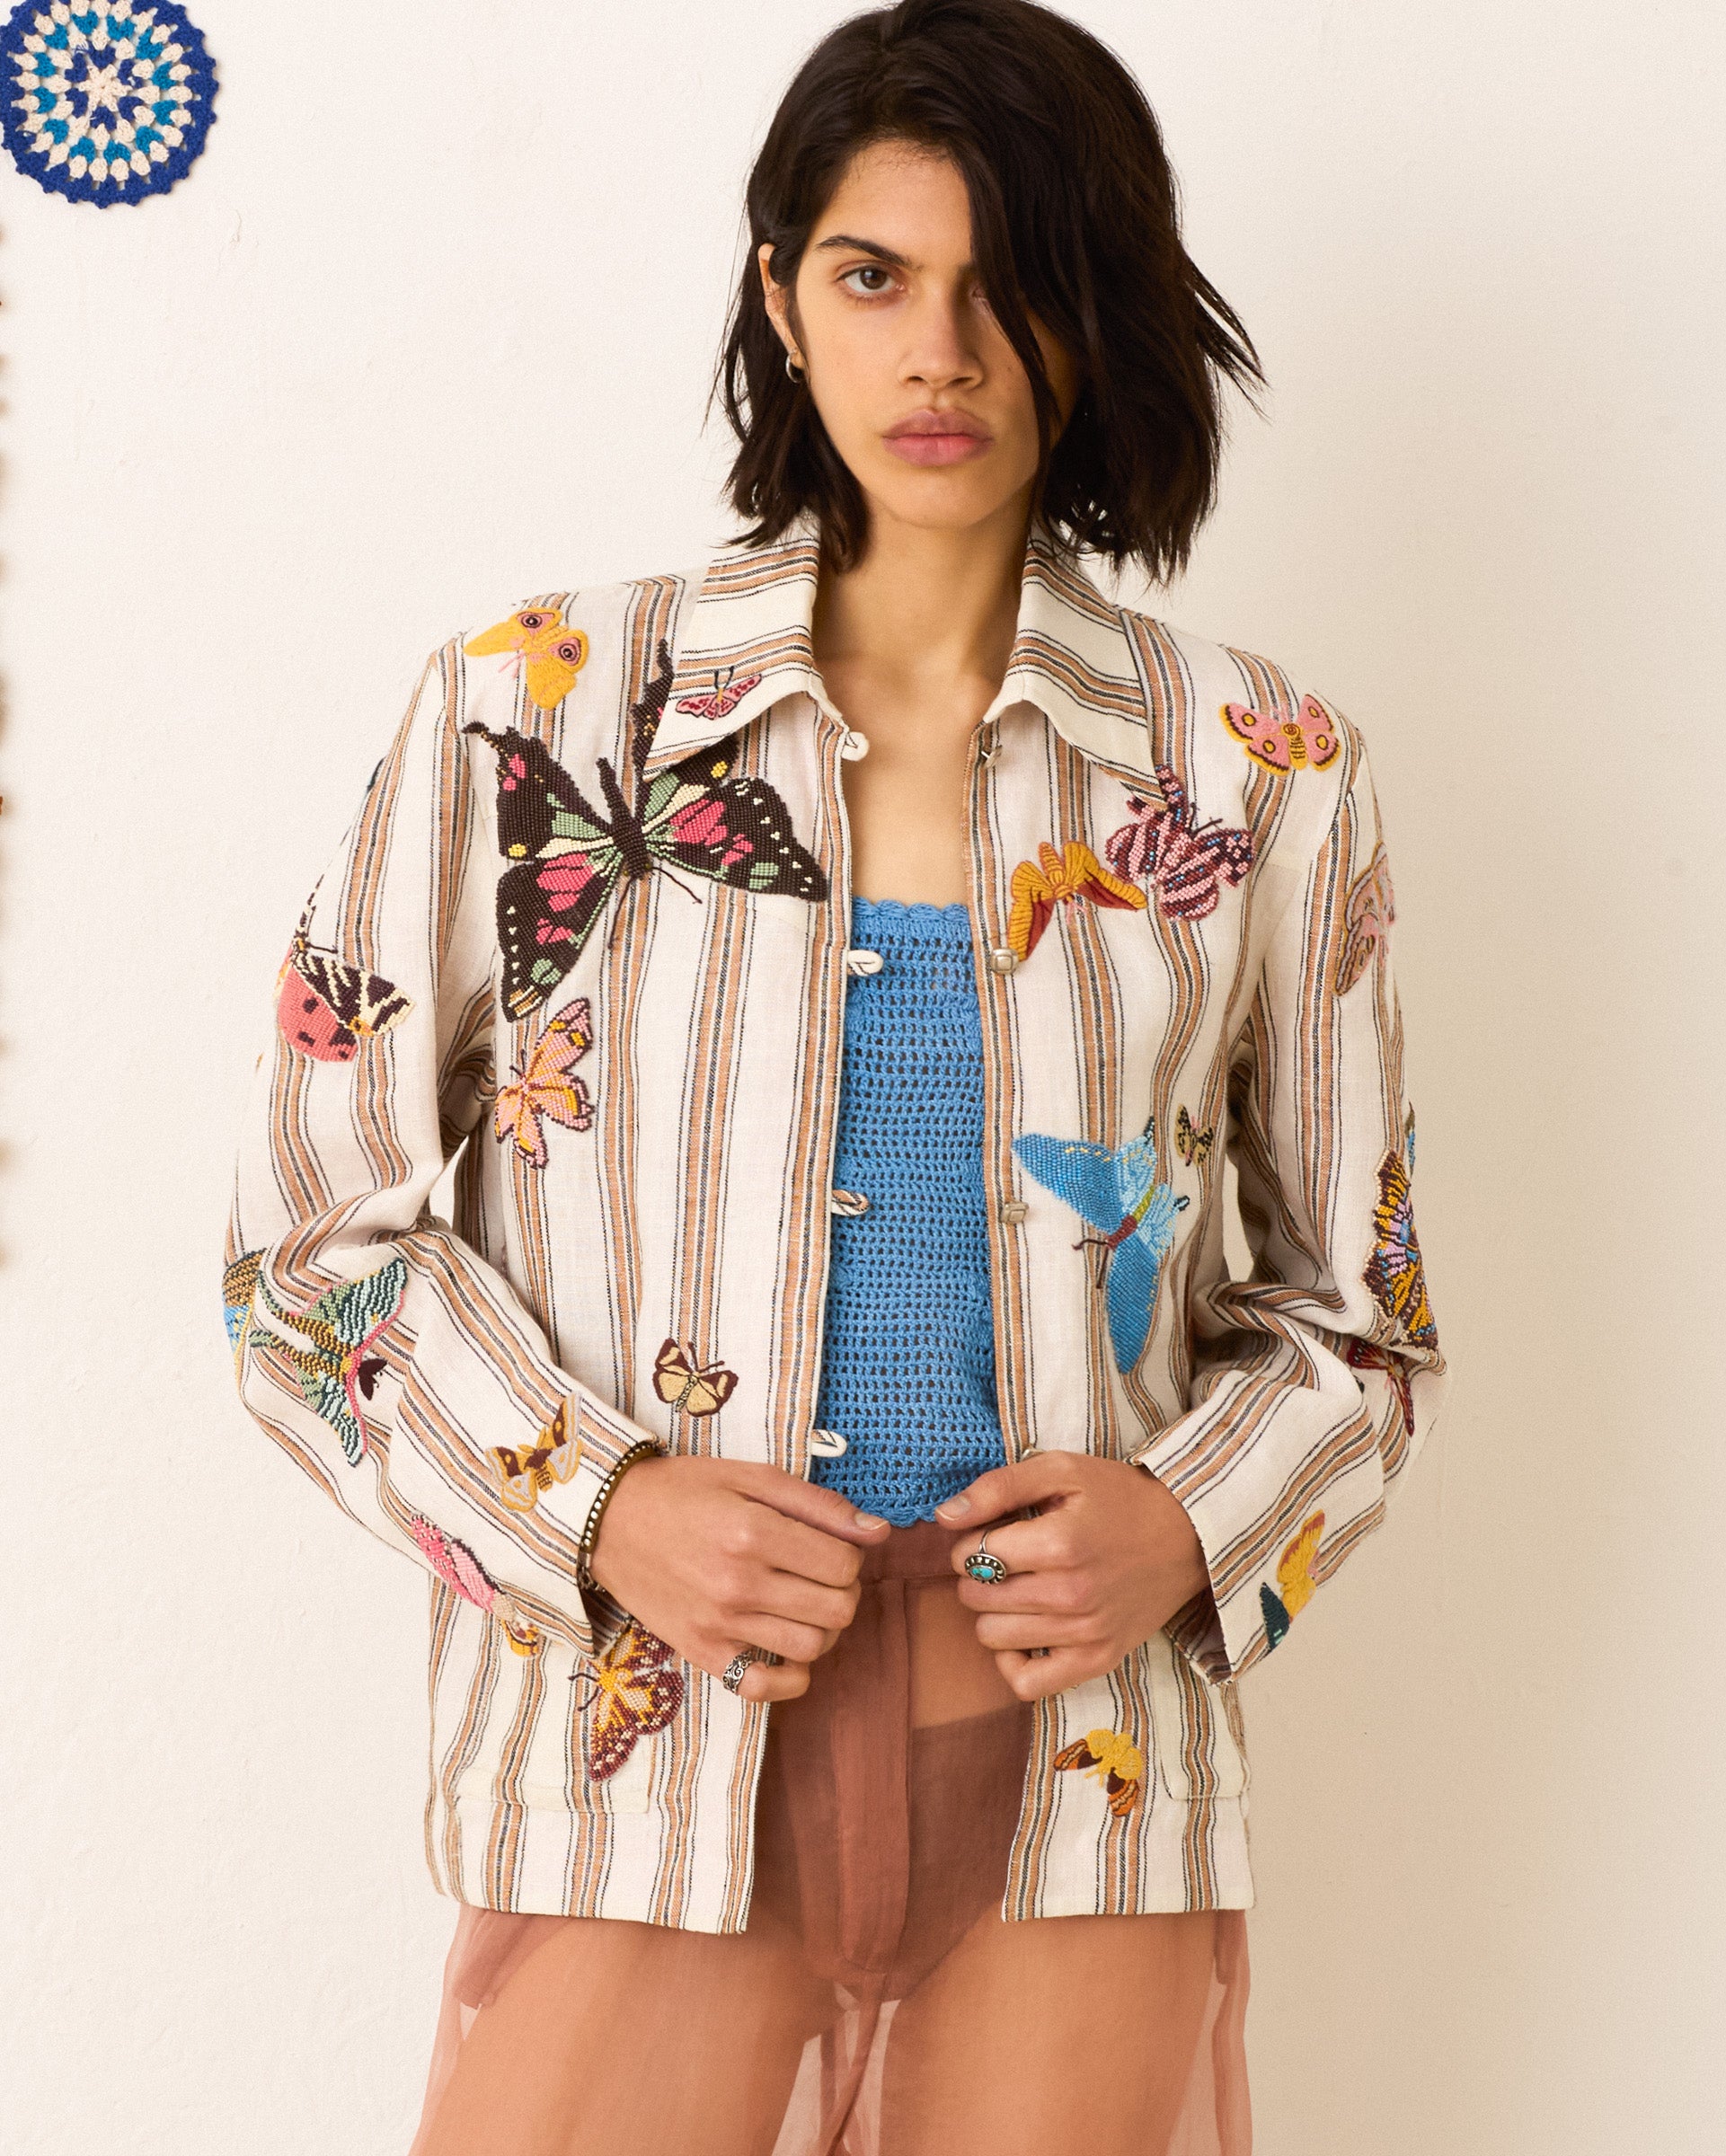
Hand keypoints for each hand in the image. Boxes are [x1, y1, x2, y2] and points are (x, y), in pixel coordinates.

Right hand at [587, 1455, 890, 1702]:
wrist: (610, 1522)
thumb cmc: (683, 1492)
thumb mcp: (751, 1477)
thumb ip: (818, 1503)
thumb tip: (877, 1532)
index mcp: (753, 1532)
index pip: (844, 1564)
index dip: (851, 1553)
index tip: (832, 1544)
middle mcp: (739, 1584)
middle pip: (838, 1609)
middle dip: (845, 1589)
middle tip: (823, 1572)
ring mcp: (720, 1625)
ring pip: (811, 1647)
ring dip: (824, 1627)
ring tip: (805, 1602)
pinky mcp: (703, 1653)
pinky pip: (765, 1687)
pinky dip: (790, 1675)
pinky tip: (787, 1647)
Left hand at [936, 1452, 1209, 1701]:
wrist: (1188, 1535)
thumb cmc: (1120, 1497)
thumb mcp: (1061, 1470)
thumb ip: (998, 1488)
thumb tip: (944, 1516)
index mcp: (1059, 1543)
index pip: (971, 1554)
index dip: (970, 1540)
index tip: (993, 1532)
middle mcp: (1071, 1594)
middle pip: (977, 1597)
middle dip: (978, 1574)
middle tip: (1005, 1559)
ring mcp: (1086, 1633)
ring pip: (992, 1637)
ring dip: (993, 1611)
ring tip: (1017, 1589)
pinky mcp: (1098, 1660)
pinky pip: (1027, 1684)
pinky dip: (1013, 1662)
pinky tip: (1024, 1633)